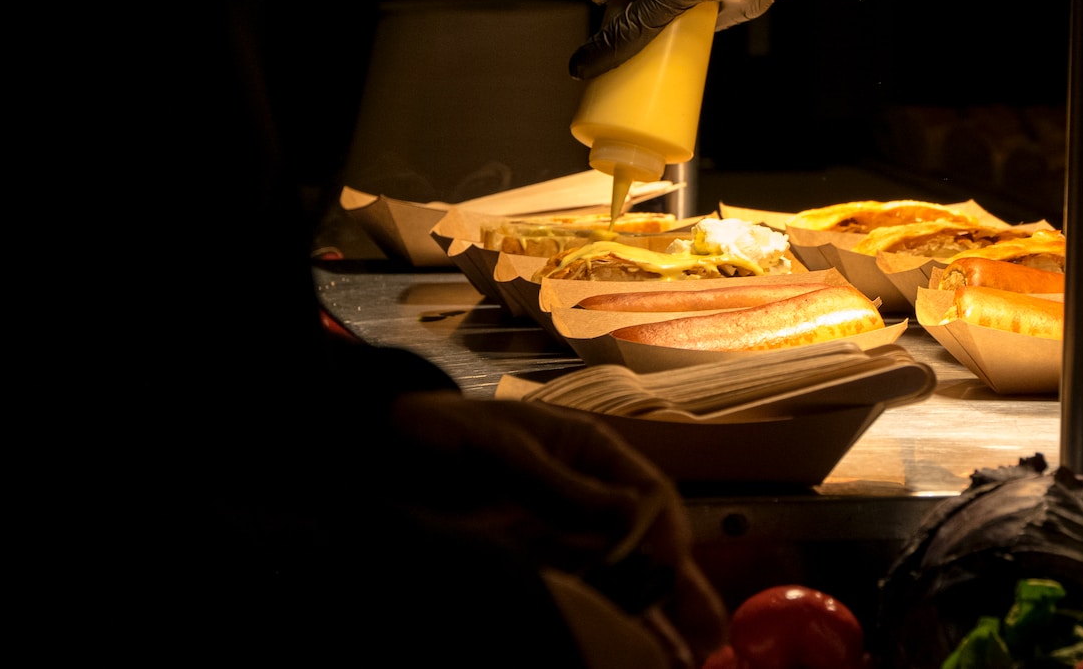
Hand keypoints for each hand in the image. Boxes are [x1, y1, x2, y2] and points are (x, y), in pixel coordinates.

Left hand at [388, 392, 727, 665]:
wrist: (374, 454)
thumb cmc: (439, 434)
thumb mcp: (502, 453)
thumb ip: (562, 487)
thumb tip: (632, 513)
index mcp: (588, 449)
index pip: (647, 495)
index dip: (662, 534)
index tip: (665, 567)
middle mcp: (585, 492)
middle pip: (646, 542)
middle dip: (678, 587)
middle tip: (708, 632)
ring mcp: (561, 529)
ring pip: (622, 576)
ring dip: (652, 613)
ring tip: (685, 655)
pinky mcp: (534, 562)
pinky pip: (583, 592)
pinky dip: (609, 618)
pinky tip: (628, 644)